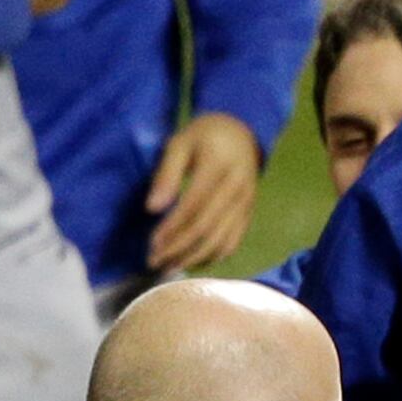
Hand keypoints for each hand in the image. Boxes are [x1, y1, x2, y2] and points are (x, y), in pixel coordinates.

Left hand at [145, 112, 264, 274]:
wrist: (243, 133)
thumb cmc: (205, 136)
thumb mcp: (180, 143)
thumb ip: (166, 174)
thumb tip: (152, 209)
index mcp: (218, 167)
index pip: (193, 206)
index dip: (172, 228)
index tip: (152, 244)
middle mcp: (237, 188)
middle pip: (207, 227)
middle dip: (179, 249)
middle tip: (155, 262)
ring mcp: (246, 203)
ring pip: (221, 240)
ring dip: (194, 258)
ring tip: (170, 267)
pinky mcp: (249, 213)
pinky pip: (234, 241)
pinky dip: (214, 257)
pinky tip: (194, 262)